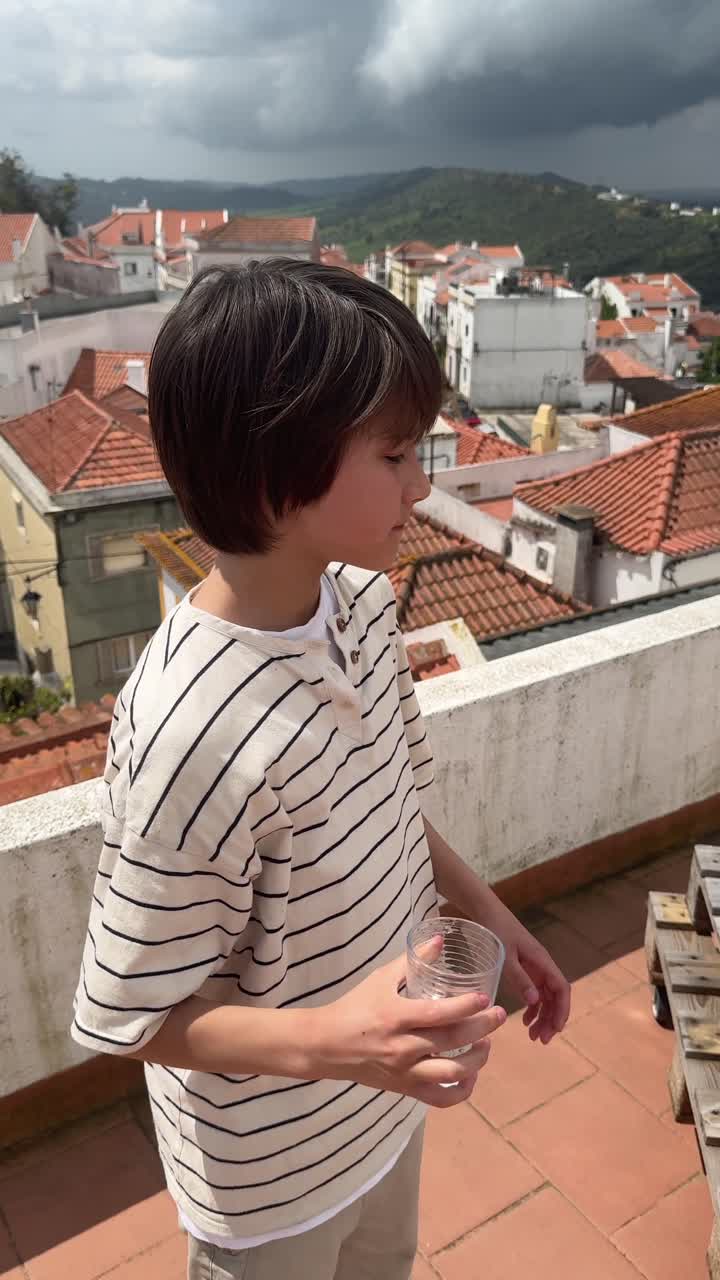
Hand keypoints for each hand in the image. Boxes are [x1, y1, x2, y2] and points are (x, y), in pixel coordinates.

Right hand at [309, 939, 506, 1108]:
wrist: (326, 1045)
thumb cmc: (354, 1007)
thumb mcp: (379, 979)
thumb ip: (411, 961)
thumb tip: (440, 941)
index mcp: (395, 1016)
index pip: (438, 1014)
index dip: (466, 1007)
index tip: (485, 997)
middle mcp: (403, 1046)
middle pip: (452, 1041)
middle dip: (482, 1029)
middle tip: (499, 1016)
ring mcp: (405, 1072)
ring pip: (451, 1073)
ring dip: (477, 1060)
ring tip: (487, 1044)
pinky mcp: (405, 1089)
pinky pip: (440, 1099)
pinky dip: (461, 1091)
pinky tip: (470, 1076)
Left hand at [480, 900, 570, 1043]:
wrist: (487, 912)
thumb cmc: (497, 930)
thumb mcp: (506, 955)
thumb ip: (519, 977)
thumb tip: (535, 1000)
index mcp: (542, 961)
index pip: (561, 989)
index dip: (562, 1010)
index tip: (555, 1029)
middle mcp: (542, 966)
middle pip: (556, 997)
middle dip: (552, 1019)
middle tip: (541, 1040)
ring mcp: (535, 968)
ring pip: (546, 998)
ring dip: (543, 1017)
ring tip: (533, 1036)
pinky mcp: (526, 970)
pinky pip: (535, 993)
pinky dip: (533, 1008)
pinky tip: (525, 1021)